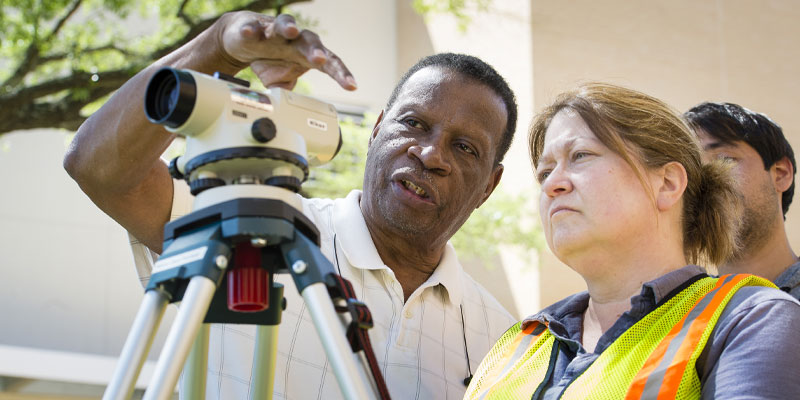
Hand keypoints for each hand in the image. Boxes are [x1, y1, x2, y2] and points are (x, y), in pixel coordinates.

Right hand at [217, 12, 356, 90]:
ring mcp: (274, 31)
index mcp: (307, 54)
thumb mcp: (280, 80)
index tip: (351, 86)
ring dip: (289, 27)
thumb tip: (287, 101)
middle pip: (311, 41)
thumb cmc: (270, 58)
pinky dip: (252, 30)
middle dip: (316, 50)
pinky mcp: (253, 27)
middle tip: (320, 59)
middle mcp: (294, 39)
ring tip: (291, 31)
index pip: (329, 64)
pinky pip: (253, 27)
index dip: (341, 74)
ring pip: (284, 24)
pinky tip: (251, 33)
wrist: (244, 38)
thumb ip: (286, 89)